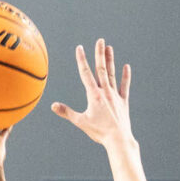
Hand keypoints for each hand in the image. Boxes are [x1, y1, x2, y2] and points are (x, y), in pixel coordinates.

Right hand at [50, 38, 137, 152]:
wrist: (118, 139)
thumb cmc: (99, 132)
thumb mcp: (81, 122)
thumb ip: (67, 112)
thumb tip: (53, 106)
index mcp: (94, 95)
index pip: (86, 74)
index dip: (82, 60)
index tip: (79, 48)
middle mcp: (106, 92)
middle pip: (101, 69)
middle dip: (99, 54)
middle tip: (100, 40)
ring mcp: (116, 96)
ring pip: (112, 74)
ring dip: (110, 61)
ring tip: (109, 48)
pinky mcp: (123, 102)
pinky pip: (125, 86)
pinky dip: (125, 77)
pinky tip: (126, 66)